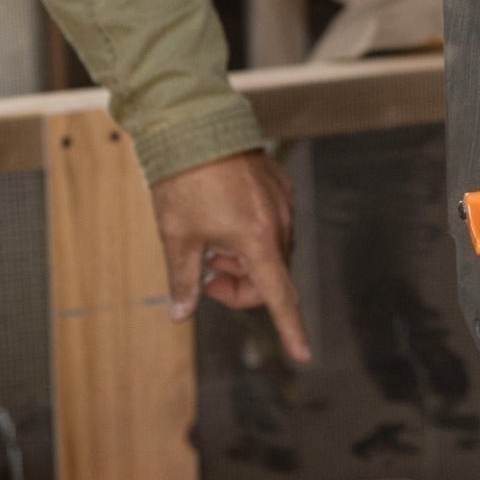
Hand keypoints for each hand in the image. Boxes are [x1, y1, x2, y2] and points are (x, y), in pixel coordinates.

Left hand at [150, 151, 310, 363]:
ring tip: (211, 238)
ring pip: (271, 249)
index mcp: (256, 239)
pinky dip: (251, 232)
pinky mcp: (279, 184)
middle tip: (207, 273)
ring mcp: (282, 201)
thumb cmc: (184, 179)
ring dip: (244, 257)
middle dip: (241, 285)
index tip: (302, 353)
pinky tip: (223, 215)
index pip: (278, 296)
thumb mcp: (177, 236)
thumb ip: (184, 279)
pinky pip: (272, 222)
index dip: (290, 329)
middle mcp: (277, 222)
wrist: (194, 125)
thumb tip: (181, 313)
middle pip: (271, 276)